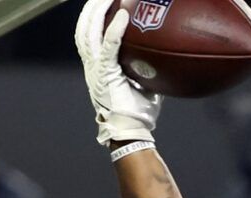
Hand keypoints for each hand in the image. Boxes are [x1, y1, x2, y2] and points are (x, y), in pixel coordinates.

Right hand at [74, 0, 160, 151]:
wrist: (131, 133)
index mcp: (97, 68)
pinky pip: (108, 46)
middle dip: (91, 8)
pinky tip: (123, 15)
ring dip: (98, 11)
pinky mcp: (105, 74)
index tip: (100, 4)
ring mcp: (95, 70)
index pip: (88, 36)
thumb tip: (166, 57)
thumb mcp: (144, 85)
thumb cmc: (139, 114)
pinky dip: (114, 29)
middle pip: (84, 28)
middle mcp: (91, 66)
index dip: (91, 18)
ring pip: (90, 31)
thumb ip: (147, 69)